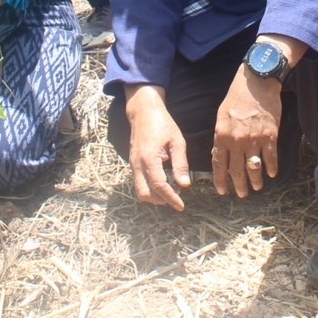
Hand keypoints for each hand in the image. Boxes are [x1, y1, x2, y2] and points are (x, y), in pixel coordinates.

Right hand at [125, 87, 191, 209]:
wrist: (143, 111)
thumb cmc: (162, 123)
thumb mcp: (177, 141)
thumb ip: (180, 164)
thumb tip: (185, 185)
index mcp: (149, 158)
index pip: (159, 186)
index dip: (171, 198)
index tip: (181, 206)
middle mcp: (137, 164)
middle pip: (145, 194)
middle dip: (160, 200)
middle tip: (176, 198)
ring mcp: (132, 164)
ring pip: (139, 191)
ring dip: (154, 196)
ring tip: (170, 191)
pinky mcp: (132, 163)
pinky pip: (138, 182)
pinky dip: (149, 188)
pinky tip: (162, 182)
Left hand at [212, 69, 281, 197]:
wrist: (257, 82)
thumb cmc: (237, 96)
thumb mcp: (221, 115)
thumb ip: (221, 136)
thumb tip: (220, 155)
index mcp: (222, 135)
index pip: (219, 164)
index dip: (220, 180)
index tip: (222, 191)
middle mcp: (237, 140)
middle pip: (237, 170)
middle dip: (238, 185)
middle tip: (241, 194)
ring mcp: (254, 139)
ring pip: (254, 167)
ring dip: (256, 180)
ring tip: (257, 187)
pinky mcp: (270, 135)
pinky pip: (270, 157)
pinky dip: (272, 168)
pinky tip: (272, 174)